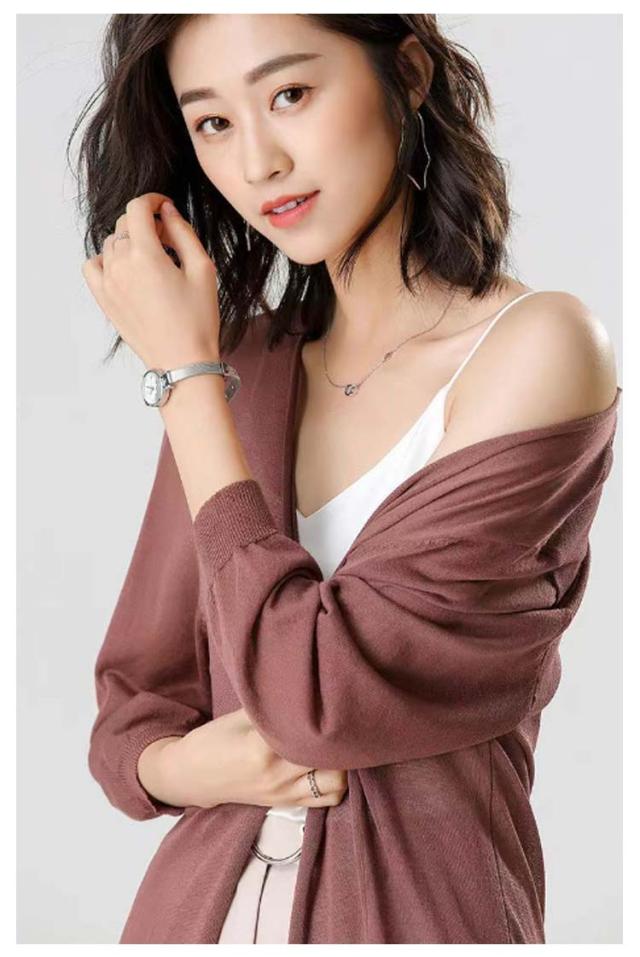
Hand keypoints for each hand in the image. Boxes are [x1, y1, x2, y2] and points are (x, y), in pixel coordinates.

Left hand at [81, 193, 220, 369]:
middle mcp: (120, 264)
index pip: (138, 208)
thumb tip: (168, 211)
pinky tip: (127, 269)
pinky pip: (93, 265)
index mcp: (145, 254)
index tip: (164, 206)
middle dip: (146, 223)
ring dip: (130, 241)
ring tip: (153, 259)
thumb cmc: (197, 319)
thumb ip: (184, 233)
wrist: (182, 361)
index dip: (152, 200)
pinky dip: (107, 259)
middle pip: (125, 225)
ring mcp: (107, 283)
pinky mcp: (103, 299)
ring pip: (111, 243)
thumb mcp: (202, 269)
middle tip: (168, 239)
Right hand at [168, 707, 348, 809]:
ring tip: (338, 743)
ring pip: (336, 785)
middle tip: (345, 720)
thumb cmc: (213, 739)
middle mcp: (278, 776)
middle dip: (341, 741)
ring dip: (344, 765)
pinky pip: (326, 800)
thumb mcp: (240, 715)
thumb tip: (306, 689)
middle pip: (330, 762)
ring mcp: (283, 794)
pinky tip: (332, 763)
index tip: (336, 701)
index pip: (308, 734)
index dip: (325, 716)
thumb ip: (274, 706)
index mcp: (263, 749)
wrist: (191, 776)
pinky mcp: (286, 803)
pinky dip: (337, 782)